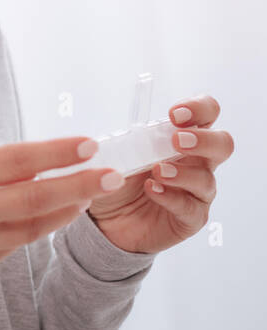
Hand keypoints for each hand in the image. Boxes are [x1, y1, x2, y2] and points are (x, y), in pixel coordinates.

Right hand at [0, 136, 117, 282]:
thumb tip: (35, 166)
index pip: (15, 160)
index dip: (56, 153)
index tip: (88, 143)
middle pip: (34, 198)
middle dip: (79, 186)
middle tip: (112, 174)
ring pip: (31, 228)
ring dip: (63, 211)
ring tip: (84, 196)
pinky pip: (10, 247)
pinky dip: (29, 230)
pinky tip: (42, 218)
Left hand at [86, 94, 233, 253]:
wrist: (107, 221)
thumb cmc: (117, 180)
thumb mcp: (115, 155)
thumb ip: (123, 142)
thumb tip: (117, 134)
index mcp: (183, 139)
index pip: (206, 115)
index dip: (199, 108)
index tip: (175, 113)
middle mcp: (196, 163)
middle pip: (223, 144)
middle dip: (204, 139)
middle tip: (177, 140)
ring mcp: (196, 192)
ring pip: (206, 179)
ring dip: (182, 173)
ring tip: (157, 171)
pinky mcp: (190, 218)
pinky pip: (190, 208)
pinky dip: (170, 197)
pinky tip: (152, 189)